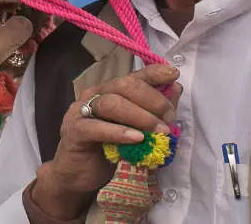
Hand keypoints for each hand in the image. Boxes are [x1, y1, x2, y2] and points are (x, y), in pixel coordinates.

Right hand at [30, 64, 180, 219]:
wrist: (78, 177)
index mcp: (109, 91)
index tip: (173, 74)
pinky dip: (118, 132)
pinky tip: (136, 138)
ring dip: (140, 116)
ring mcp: (82, 112)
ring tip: (159, 131)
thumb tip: (175, 90)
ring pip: (112, 103)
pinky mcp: (75, 131)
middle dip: (152, 99)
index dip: (153, 73)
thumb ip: (154, 112)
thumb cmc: (108, 152)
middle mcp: (95, 95)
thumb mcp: (136, 132)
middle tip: (169, 118)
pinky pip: (96, 128)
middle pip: (124, 85)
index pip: (133, 77)